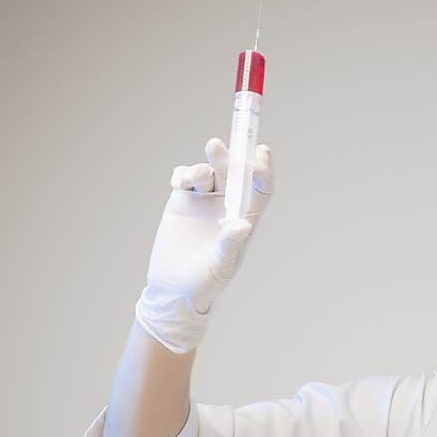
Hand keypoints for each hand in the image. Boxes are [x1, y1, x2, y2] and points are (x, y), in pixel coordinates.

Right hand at [135, 137, 273, 352]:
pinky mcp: (182, 201)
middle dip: (227, 157)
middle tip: (215, 147)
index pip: (260, 187)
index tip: (261, 152)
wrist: (173, 289)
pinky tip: (179, 183)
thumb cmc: (205, 283)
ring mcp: (204, 201)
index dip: (263, 168)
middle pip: (233, 172)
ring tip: (191, 180)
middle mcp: (227, 205)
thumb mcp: (221, 266)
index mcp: (244, 217)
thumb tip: (243, 225)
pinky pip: (184, 177)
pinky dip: (182, 174)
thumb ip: (230, 245)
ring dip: (200, 168)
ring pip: (208, 171)